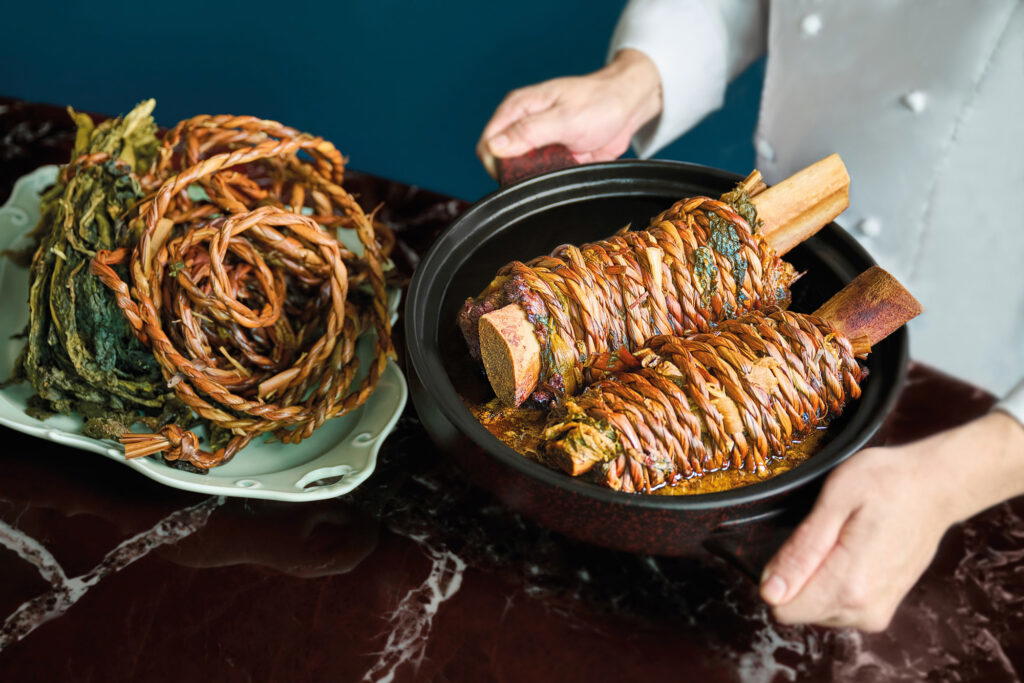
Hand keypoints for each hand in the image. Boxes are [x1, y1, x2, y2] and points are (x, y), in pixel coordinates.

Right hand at [477, 49, 661, 175]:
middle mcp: (523, 124)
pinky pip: (540, 175)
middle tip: (542, 172)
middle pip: (500, 160)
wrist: (628, 107)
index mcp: (518, 108)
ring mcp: (537, 141)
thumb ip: (528, 132)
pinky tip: (564, 173)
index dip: (496, 163)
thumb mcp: (564, 118)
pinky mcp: (551, 155)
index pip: (488, 142)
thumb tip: (495, 146)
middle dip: (516, 173)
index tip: (516, 173)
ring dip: (534, 177)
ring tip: (557, 170)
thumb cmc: (599, 103)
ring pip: (520, 170)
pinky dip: (548, 179)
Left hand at [760, 411, 1023, 631]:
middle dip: (798, 574)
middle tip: (826, 533)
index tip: (798, 543)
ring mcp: (877, 613)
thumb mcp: (835, 501)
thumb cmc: (886, 483)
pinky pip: (837, 606)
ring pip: (816, 609)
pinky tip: (851, 551)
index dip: (777, 575)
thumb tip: (770, 593)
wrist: (936, 488)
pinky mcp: (882, 610)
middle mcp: (864, 610)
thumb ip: (801, 551)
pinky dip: (833, 582)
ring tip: (842, 538)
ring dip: (817, 577)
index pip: (784, 608)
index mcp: (850, 585)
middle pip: (799, 609)